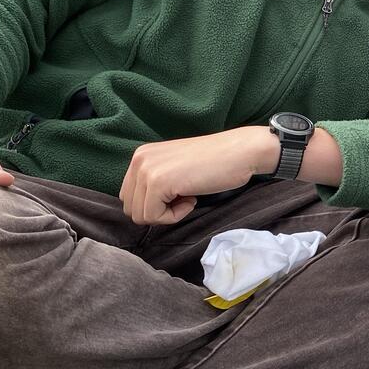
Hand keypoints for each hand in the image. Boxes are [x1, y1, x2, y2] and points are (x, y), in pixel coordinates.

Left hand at [119, 127, 273, 224]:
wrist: (239, 152)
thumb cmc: (214, 163)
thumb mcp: (174, 168)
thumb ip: (154, 182)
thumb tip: (142, 209)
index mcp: (141, 155)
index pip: (129, 197)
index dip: (154, 205)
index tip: (178, 194)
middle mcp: (138, 159)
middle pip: (132, 208)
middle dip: (158, 212)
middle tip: (184, 198)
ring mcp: (147, 170)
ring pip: (141, 215)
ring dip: (167, 214)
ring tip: (188, 197)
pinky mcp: (159, 182)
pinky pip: (155, 217)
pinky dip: (175, 216)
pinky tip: (192, 198)